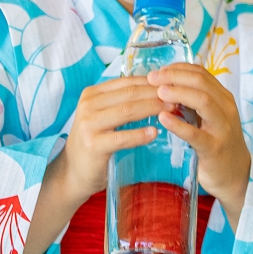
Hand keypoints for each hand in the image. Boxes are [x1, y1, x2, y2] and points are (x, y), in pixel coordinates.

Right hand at [57, 76, 174, 200]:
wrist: (75, 172)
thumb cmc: (96, 142)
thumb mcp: (105, 116)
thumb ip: (123, 103)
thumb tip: (158, 90)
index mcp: (92, 94)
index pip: (127, 82)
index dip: (151, 82)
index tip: (173, 85)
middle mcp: (88, 105)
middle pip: (129, 94)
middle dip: (156, 94)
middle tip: (178, 97)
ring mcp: (88, 124)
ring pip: (127, 111)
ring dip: (152, 109)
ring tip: (172, 110)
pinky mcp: (93, 144)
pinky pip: (122, 137)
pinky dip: (140, 134)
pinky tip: (155, 133)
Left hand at [149, 63, 251, 223]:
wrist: (235, 175)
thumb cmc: (216, 143)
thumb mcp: (209, 117)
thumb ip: (193, 102)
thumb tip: (165, 85)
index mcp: (223, 98)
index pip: (201, 73)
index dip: (178, 68)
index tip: (159, 70)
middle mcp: (226, 109)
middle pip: (201, 82)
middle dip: (175, 76)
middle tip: (153, 78)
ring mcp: (222, 129)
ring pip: (203, 101)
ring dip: (178, 93)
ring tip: (158, 92)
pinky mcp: (214, 149)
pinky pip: (195, 134)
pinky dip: (178, 125)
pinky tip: (163, 119)